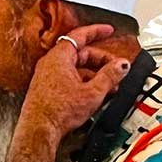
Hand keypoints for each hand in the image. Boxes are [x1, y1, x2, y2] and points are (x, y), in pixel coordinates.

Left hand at [20, 25, 133, 140]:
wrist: (39, 131)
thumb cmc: (58, 112)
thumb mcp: (92, 92)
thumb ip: (110, 75)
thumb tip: (121, 65)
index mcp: (59, 57)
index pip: (80, 35)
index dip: (97, 32)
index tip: (108, 30)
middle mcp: (50, 64)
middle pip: (80, 54)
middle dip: (101, 61)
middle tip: (116, 69)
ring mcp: (46, 77)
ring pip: (75, 68)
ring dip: (93, 75)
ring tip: (109, 87)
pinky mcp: (46, 90)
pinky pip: (68, 79)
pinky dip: (82, 83)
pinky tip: (93, 95)